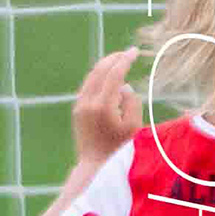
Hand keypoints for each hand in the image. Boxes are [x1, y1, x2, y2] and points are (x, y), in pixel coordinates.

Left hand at [69, 52, 140, 169]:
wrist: (95, 164)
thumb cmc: (121, 148)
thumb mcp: (134, 126)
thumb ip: (132, 102)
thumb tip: (124, 87)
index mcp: (103, 105)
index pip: (114, 74)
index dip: (125, 60)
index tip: (135, 51)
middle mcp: (88, 102)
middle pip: (100, 71)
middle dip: (114, 59)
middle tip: (128, 52)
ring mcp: (80, 105)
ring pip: (91, 77)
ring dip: (105, 66)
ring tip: (119, 61)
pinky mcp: (77, 109)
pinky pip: (88, 86)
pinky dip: (99, 77)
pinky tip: (108, 77)